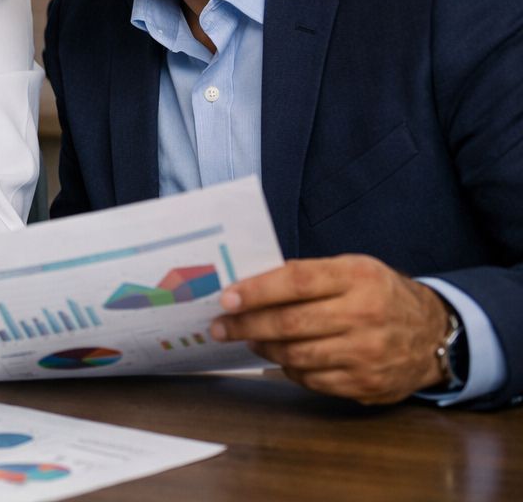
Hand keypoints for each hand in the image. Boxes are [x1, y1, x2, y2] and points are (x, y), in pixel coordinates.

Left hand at [209, 254, 449, 404]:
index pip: (296, 282)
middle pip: (290, 323)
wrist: (433, 333)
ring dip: (264, 348)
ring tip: (249, 340)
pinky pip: (312, 379)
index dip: (256, 291)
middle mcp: (364, 315)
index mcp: (358, 277)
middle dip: (246, 325)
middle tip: (219, 326)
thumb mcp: (353, 270)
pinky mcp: (367, 384)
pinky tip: (281, 358)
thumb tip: (248, 287)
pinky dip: (289, 369)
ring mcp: (367, 353)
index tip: (226, 298)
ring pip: (296, 354)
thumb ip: (308, 276)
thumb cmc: (379, 294)